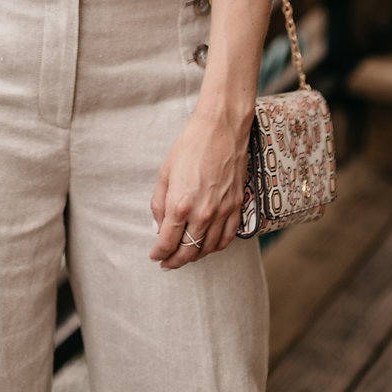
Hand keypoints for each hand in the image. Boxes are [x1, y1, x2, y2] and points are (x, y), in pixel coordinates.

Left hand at [149, 109, 249, 269]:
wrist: (221, 128)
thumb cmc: (190, 145)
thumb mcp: (165, 172)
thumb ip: (159, 203)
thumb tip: (159, 227)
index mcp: (180, 204)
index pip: (167, 241)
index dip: (159, 253)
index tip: (155, 256)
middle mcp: (202, 213)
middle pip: (187, 251)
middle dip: (174, 261)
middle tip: (166, 263)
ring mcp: (222, 211)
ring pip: (208, 249)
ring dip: (194, 256)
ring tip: (185, 256)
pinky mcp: (236, 206)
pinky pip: (227, 238)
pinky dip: (216, 248)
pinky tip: (208, 247)